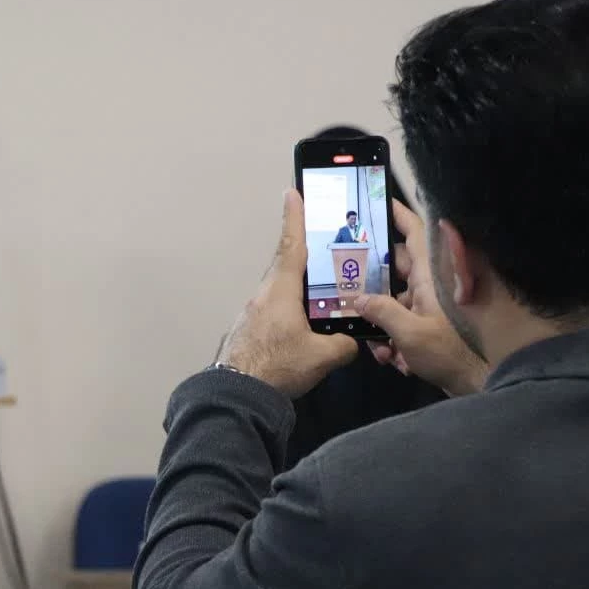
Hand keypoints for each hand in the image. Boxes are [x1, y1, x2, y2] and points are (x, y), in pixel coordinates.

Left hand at [217, 189, 358, 397]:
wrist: (237, 395)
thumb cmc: (276, 366)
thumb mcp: (322, 356)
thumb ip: (343, 344)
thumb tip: (351, 342)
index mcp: (280, 291)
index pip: (291, 246)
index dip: (295, 219)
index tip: (293, 193)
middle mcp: (264, 296)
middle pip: (287, 267)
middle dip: (307, 255)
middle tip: (326, 246)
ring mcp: (253, 314)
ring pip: (282, 292)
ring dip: (301, 289)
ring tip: (324, 292)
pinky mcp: (250, 331)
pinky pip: (276, 311)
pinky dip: (292, 310)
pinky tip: (305, 326)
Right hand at [353, 201, 488, 396]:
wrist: (475, 382)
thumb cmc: (447, 352)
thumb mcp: (408, 332)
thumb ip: (380, 312)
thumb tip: (356, 299)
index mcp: (430, 277)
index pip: (414, 235)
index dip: (399, 216)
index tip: (380, 203)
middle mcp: (430, 286)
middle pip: (394, 270)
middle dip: (371, 284)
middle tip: (346, 286)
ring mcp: (429, 305)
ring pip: (394, 301)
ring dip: (381, 321)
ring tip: (378, 346)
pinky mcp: (428, 324)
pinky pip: (402, 321)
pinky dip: (392, 338)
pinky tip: (392, 359)